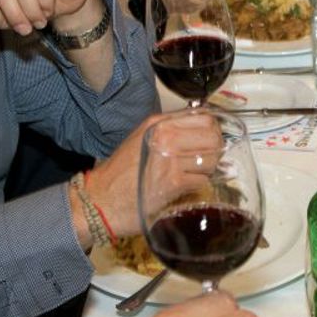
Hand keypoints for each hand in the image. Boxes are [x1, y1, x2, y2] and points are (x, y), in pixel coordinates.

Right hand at [81, 109, 222, 242]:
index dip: (213, 130)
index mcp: (159, 124)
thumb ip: (170, 130)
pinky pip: (202, 180)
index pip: (205, 117)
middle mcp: (166, 136)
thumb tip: (203, 128)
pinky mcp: (174, 182)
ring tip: (193, 174)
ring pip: (212, 159)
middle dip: (215, 150)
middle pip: (213, 137)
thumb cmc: (120, 172)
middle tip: (206, 159)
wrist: (102, 199)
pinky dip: (197, 185)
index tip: (209, 140)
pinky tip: (185, 186)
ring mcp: (171, 159)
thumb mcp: (142, 138)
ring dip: (207, 169)